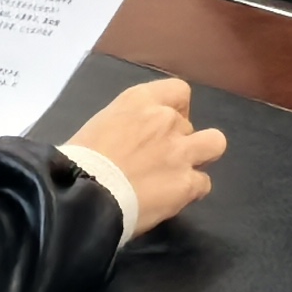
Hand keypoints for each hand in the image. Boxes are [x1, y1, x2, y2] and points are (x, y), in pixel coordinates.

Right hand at [67, 74, 222, 236]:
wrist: (81, 196)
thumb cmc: (77, 162)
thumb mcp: (99, 126)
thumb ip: (125, 126)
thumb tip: (129, 142)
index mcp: (139, 100)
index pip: (178, 91)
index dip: (176, 109)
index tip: (162, 126)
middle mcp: (165, 120)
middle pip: (188, 124)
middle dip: (177, 141)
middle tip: (158, 161)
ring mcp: (181, 151)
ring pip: (214, 143)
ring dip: (201, 156)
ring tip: (181, 173)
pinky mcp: (187, 183)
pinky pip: (203, 183)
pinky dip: (190, 191)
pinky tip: (171, 199)